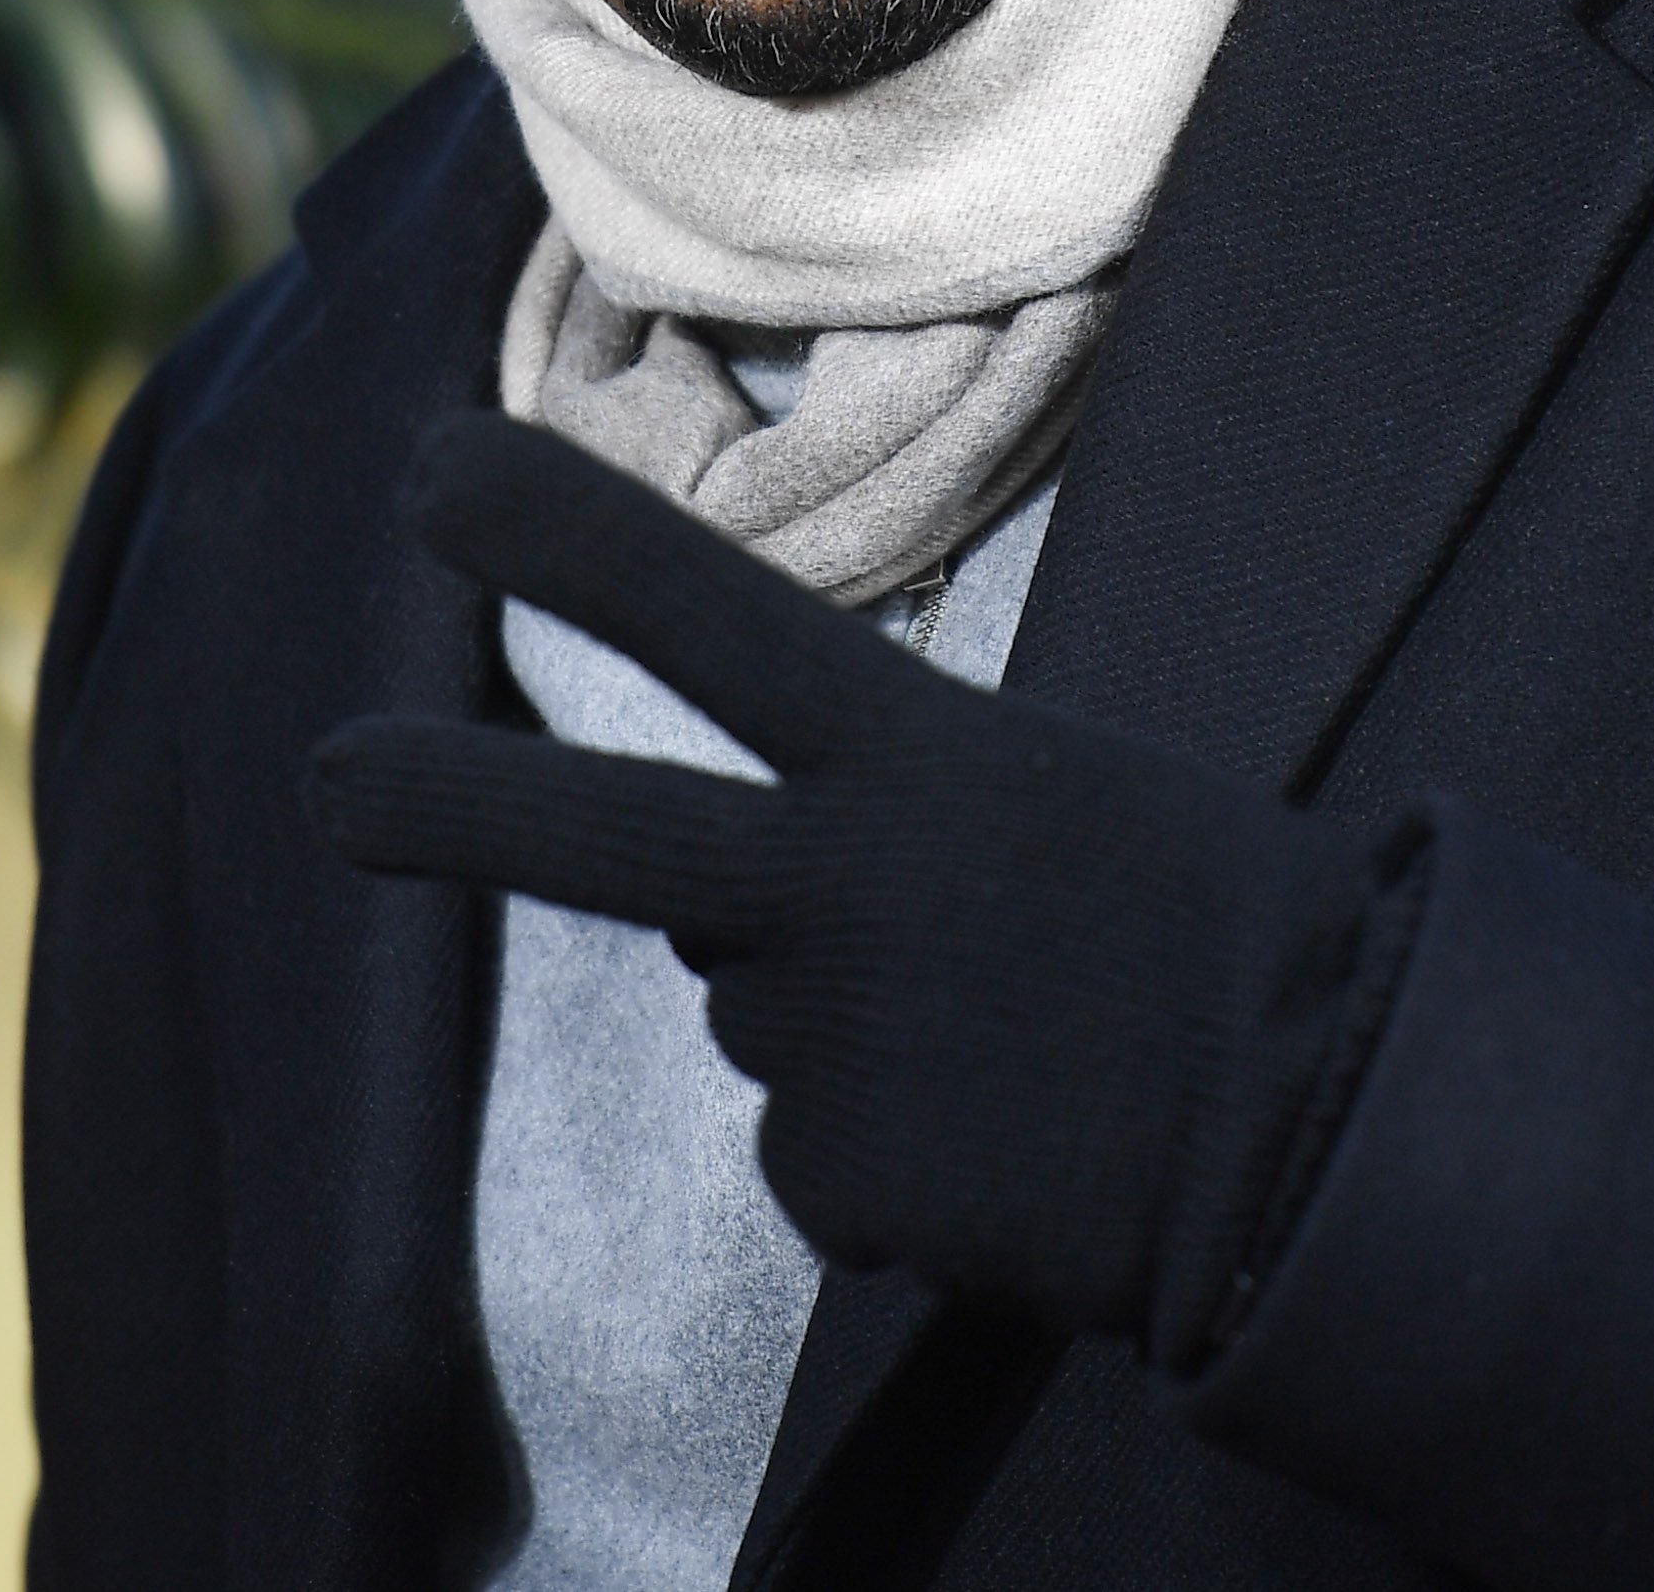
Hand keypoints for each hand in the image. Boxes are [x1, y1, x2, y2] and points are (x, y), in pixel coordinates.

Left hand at [312, 412, 1428, 1360]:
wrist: (1329, 1127)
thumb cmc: (1193, 928)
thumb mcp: (1046, 799)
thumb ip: (868, 822)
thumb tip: (716, 926)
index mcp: (924, 759)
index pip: (716, 618)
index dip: (562, 540)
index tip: (425, 466)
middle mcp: (854, 890)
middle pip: (616, 838)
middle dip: (447, 802)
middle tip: (323, 780)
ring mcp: (841, 1042)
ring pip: (760, 1015)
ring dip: (851, 1029)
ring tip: (1013, 1039)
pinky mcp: (846, 1186)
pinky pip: (813, 1156)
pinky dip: (890, 1157)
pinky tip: (1008, 1142)